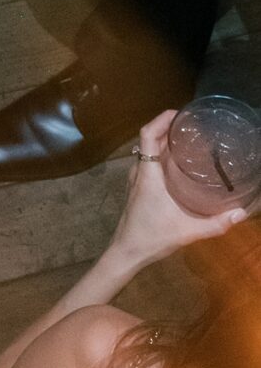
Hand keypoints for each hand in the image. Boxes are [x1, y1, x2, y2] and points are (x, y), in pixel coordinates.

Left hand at [110, 108, 246, 265]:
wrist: (127, 253)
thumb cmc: (152, 238)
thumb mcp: (188, 231)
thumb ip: (215, 224)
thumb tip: (241, 214)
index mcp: (148, 174)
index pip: (147, 135)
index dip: (160, 119)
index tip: (180, 114)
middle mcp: (139, 172)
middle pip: (148, 139)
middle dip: (167, 127)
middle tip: (192, 126)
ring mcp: (135, 180)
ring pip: (146, 151)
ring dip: (163, 141)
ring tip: (187, 140)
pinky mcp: (137, 188)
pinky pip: (147, 162)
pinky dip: (160, 154)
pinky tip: (178, 164)